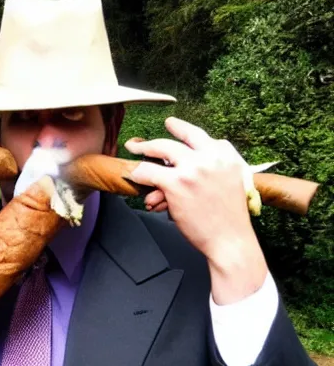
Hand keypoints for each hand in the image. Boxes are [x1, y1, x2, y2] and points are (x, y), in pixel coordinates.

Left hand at [125, 117, 267, 303]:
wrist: (230, 240)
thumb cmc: (229, 218)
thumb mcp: (233, 182)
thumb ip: (214, 168)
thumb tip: (188, 163)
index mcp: (226, 156)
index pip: (200, 136)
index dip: (183, 130)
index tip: (173, 125)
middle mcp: (210, 157)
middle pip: (179, 138)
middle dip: (161, 134)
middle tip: (147, 137)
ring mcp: (192, 169)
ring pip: (160, 148)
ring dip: (144, 147)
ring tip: (134, 147)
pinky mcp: (176, 183)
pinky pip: (149, 171)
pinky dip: (138, 172)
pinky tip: (132, 173)